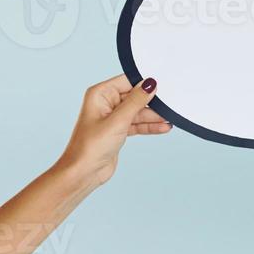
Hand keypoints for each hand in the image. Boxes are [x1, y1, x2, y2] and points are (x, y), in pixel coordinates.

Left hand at [55, 75, 169, 189]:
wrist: (84, 172)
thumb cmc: (91, 146)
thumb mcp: (118, 121)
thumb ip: (136, 101)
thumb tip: (149, 84)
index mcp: (100, 94)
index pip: (127, 81)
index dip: (144, 83)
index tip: (162, 85)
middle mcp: (105, 103)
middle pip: (135, 97)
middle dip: (152, 102)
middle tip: (169, 105)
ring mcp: (113, 118)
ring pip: (138, 112)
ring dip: (153, 116)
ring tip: (169, 118)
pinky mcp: (119, 131)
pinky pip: (138, 124)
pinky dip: (149, 126)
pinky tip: (163, 127)